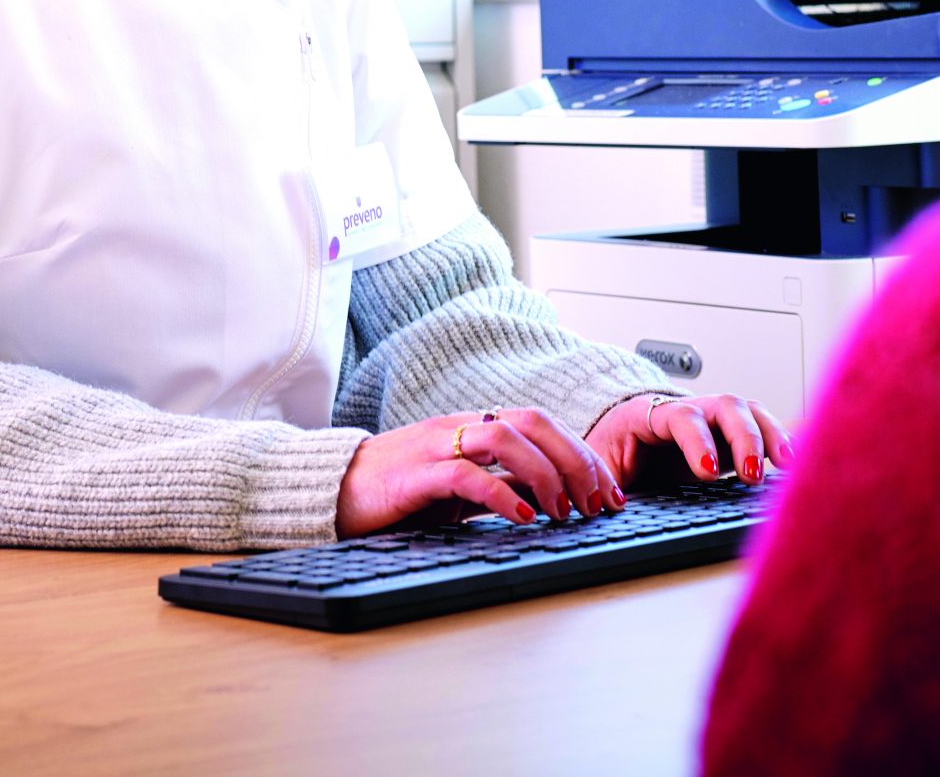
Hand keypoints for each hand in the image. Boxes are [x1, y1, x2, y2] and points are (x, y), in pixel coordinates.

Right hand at [335, 406, 626, 537]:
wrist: (332, 489)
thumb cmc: (397, 491)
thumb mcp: (457, 487)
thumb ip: (497, 484)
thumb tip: (548, 500)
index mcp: (472, 426)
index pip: (540, 424)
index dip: (580, 454)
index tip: (608, 491)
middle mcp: (459, 427)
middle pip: (532, 423)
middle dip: (575, 460)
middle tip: (597, 501)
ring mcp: (437, 447)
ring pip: (504, 439)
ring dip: (545, 474)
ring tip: (564, 511)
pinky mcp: (416, 475)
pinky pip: (466, 476)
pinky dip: (502, 495)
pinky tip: (524, 517)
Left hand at [584, 391, 794, 487]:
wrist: (613, 433)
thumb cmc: (608, 449)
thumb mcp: (599, 464)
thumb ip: (609, 479)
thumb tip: (612, 505)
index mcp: (649, 415)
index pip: (681, 417)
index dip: (697, 441)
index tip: (707, 472)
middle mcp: (688, 410)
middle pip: (726, 406)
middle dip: (744, 438)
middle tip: (751, 475)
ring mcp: (712, 421)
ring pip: (749, 412)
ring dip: (771, 435)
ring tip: (788, 465)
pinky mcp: (729, 436)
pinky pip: (760, 427)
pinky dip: (780, 440)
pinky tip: (795, 461)